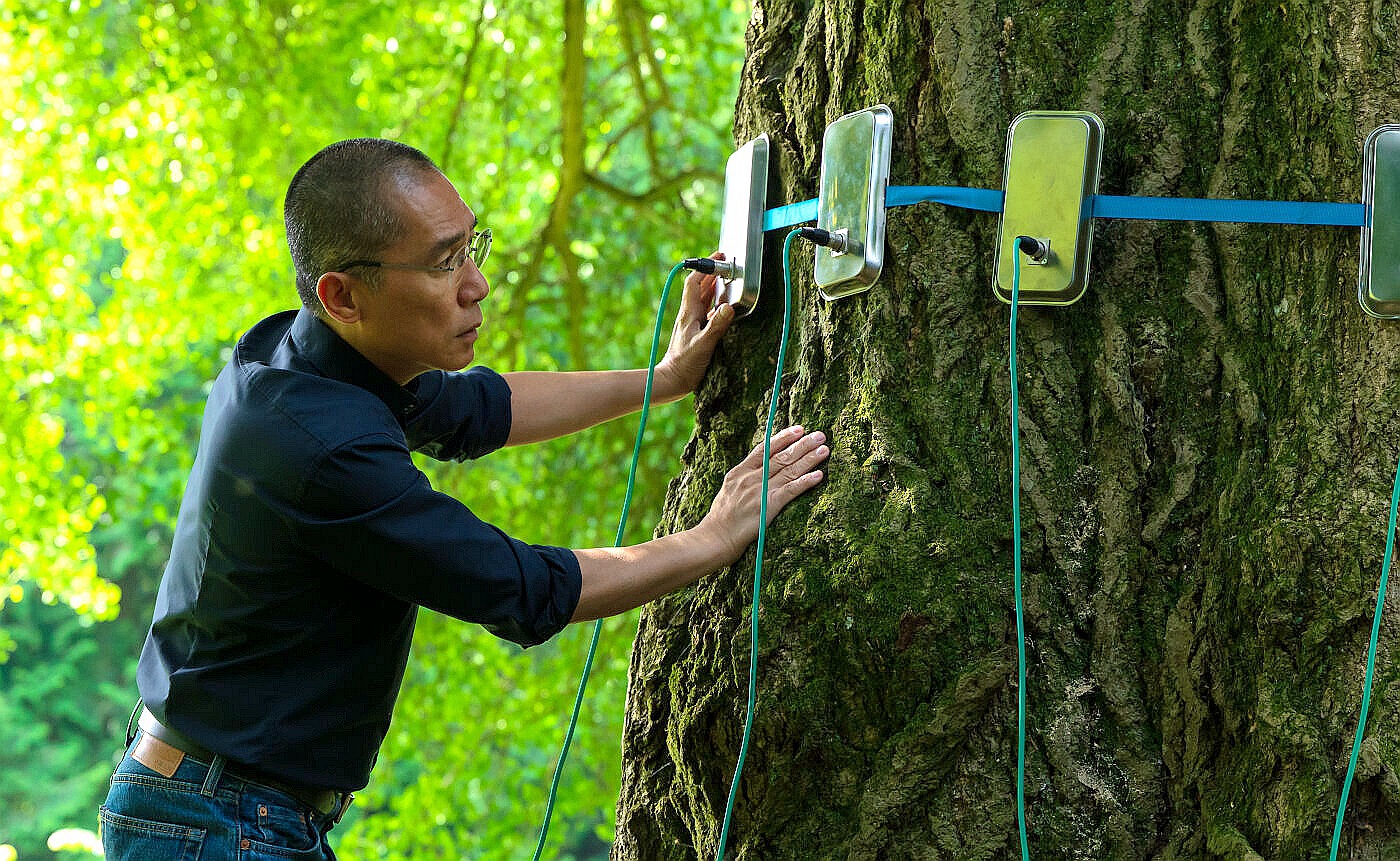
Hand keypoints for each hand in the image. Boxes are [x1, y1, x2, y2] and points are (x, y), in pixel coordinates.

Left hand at [654, 252, 734, 399]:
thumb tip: (729, 306)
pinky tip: (725, 307)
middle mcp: (689, 314)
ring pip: (704, 298)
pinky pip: (707, 311)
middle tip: (726, 264)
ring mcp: (692, 323)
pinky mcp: (696, 332)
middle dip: (712, 273)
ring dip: (714, 287)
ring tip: (727, 279)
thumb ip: (717, 326)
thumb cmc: (685, 365)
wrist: (672, 381)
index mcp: (689, 313)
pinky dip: (716, 304)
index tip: (718, 258)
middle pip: (700, 287)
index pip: (694, 282)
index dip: (705, 267)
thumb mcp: (703, 345)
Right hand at [699, 425, 828, 564]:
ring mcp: (760, 491)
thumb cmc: (720, 519)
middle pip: (781, 456)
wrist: (714, 538)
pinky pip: (791, 490)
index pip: (764, 449)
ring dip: (809, 459)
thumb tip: (757, 471)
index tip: (799, 429)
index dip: (783, 438)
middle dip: (802, 444)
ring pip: (789, 470)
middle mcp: (750, 478)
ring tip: (824, 449)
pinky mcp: (769, 506)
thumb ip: (743, 480)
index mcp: (739, 472)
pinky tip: (819, 475)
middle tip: (820, 435)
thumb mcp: (728, 491)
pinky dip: (806, 482)